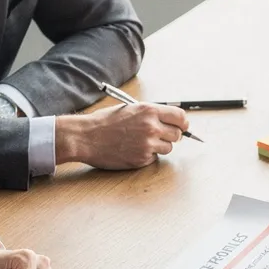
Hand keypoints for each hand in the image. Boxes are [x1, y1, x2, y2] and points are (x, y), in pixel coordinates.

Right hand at [56, 103, 187, 168]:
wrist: (86, 137)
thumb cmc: (104, 122)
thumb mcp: (129, 109)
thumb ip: (150, 114)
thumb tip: (168, 120)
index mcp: (149, 111)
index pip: (180, 117)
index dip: (183, 123)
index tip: (182, 126)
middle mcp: (151, 127)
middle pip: (177, 135)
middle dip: (170, 135)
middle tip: (159, 135)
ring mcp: (147, 145)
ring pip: (168, 148)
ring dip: (159, 146)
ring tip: (141, 142)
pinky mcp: (142, 159)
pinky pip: (154, 158)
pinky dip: (147, 155)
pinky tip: (132, 150)